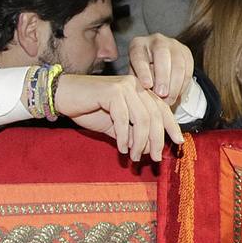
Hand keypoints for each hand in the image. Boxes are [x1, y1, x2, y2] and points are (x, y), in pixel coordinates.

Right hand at [55, 74, 182, 162]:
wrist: (62, 96)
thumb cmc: (88, 109)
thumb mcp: (116, 125)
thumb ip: (134, 134)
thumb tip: (152, 150)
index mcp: (140, 89)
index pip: (162, 108)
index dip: (172, 125)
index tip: (179, 142)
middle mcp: (136, 85)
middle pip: (155, 115)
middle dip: (157, 139)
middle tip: (155, 158)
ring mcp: (125, 86)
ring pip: (142, 119)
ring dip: (140, 142)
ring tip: (135, 157)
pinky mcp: (112, 92)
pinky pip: (124, 119)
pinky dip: (124, 137)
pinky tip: (121, 148)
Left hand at [127, 34, 193, 106]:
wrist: (157, 65)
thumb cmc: (142, 73)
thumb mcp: (135, 76)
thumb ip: (138, 82)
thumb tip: (145, 92)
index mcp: (138, 45)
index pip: (139, 56)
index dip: (143, 71)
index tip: (147, 86)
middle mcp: (156, 40)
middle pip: (161, 54)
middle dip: (162, 77)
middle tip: (161, 94)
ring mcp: (173, 44)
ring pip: (178, 62)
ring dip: (175, 83)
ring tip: (170, 99)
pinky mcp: (186, 52)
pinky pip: (188, 68)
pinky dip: (183, 84)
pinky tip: (178, 94)